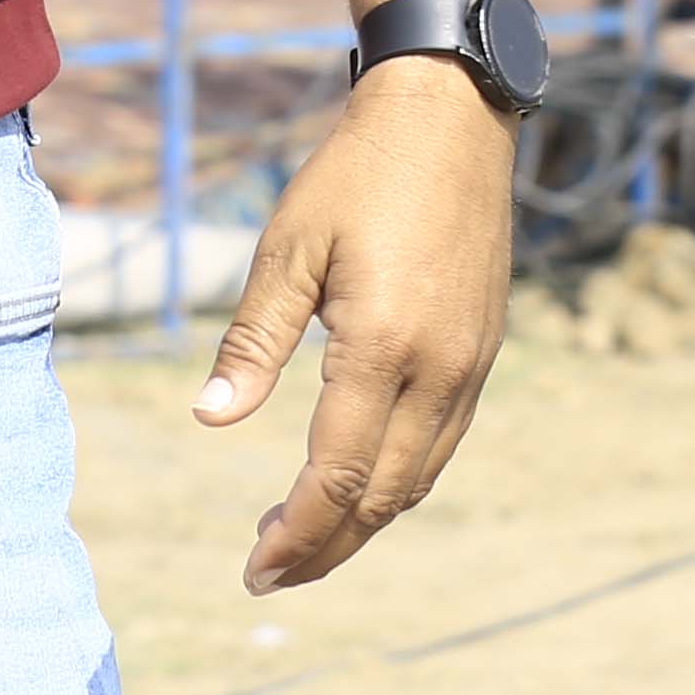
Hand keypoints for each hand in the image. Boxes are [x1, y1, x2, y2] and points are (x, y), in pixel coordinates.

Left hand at [196, 56, 512, 590]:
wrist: (450, 120)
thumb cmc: (355, 176)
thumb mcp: (288, 248)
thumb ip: (252, 339)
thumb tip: (212, 419)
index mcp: (384, 347)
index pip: (337, 476)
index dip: (296, 535)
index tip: (253, 571)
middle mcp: (440, 371)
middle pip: (381, 497)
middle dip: (324, 547)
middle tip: (266, 574)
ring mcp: (471, 367)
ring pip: (417, 480)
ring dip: (360, 523)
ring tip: (300, 541)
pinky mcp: (482, 355)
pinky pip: (441, 445)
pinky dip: (396, 481)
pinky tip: (354, 482)